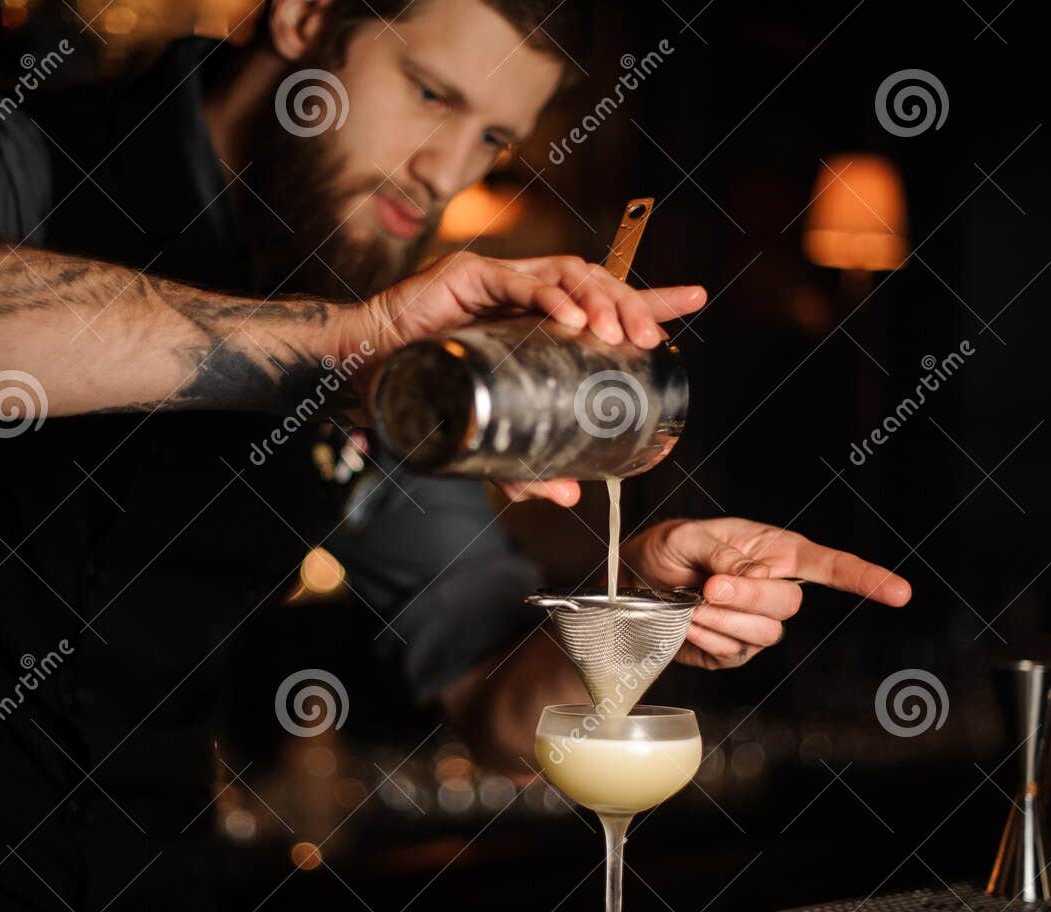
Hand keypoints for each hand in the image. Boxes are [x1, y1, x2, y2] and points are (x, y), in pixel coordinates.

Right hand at [344, 251, 704, 508]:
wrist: (356, 377)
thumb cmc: (417, 399)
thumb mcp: (485, 442)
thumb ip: (523, 469)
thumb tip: (572, 499)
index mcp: (533, 323)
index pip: (603, 303)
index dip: (649, 301)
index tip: (693, 302)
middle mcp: (521, 295)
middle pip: (597, 284)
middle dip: (634, 306)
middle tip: (653, 340)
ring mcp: (496, 281)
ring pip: (569, 273)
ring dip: (602, 302)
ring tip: (618, 337)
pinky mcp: (467, 275)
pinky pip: (521, 279)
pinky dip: (554, 298)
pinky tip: (576, 322)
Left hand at [622, 518, 911, 669]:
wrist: (634, 582)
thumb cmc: (669, 549)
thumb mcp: (690, 538)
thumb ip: (725, 555)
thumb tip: (757, 574)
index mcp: (777, 552)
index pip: (832, 566)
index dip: (867, 579)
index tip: (900, 593)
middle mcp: (775, 589)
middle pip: (790, 605)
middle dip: (747, 597)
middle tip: (707, 586)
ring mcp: (758, 624)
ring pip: (764, 634)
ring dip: (720, 619)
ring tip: (690, 600)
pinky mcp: (734, 652)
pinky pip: (733, 654)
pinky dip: (705, 638)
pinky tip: (687, 621)